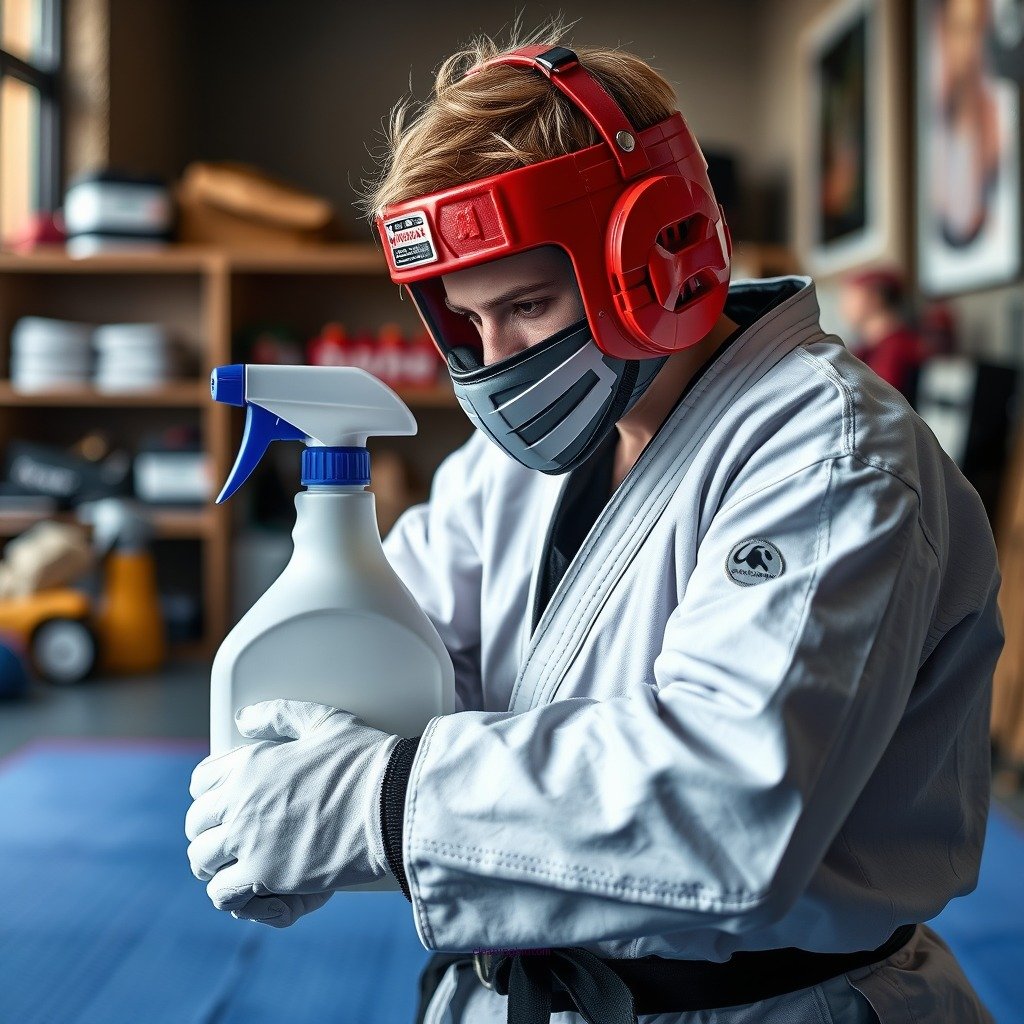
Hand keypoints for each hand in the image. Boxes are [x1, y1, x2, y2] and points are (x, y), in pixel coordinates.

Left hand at [185, 699, 399, 924]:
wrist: (390, 803)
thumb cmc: (365, 761)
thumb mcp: (324, 721)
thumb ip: (279, 715)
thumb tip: (244, 719)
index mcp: (250, 763)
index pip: (202, 781)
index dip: (210, 792)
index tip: (224, 802)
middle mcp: (239, 800)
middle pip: (196, 823)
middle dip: (209, 830)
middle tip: (229, 837)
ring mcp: (248, 839)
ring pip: (201, 860)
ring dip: (215, 864)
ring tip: (234, 866)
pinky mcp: (264, 876)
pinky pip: (222, 892)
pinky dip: (230, 894)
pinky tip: (246, 890)